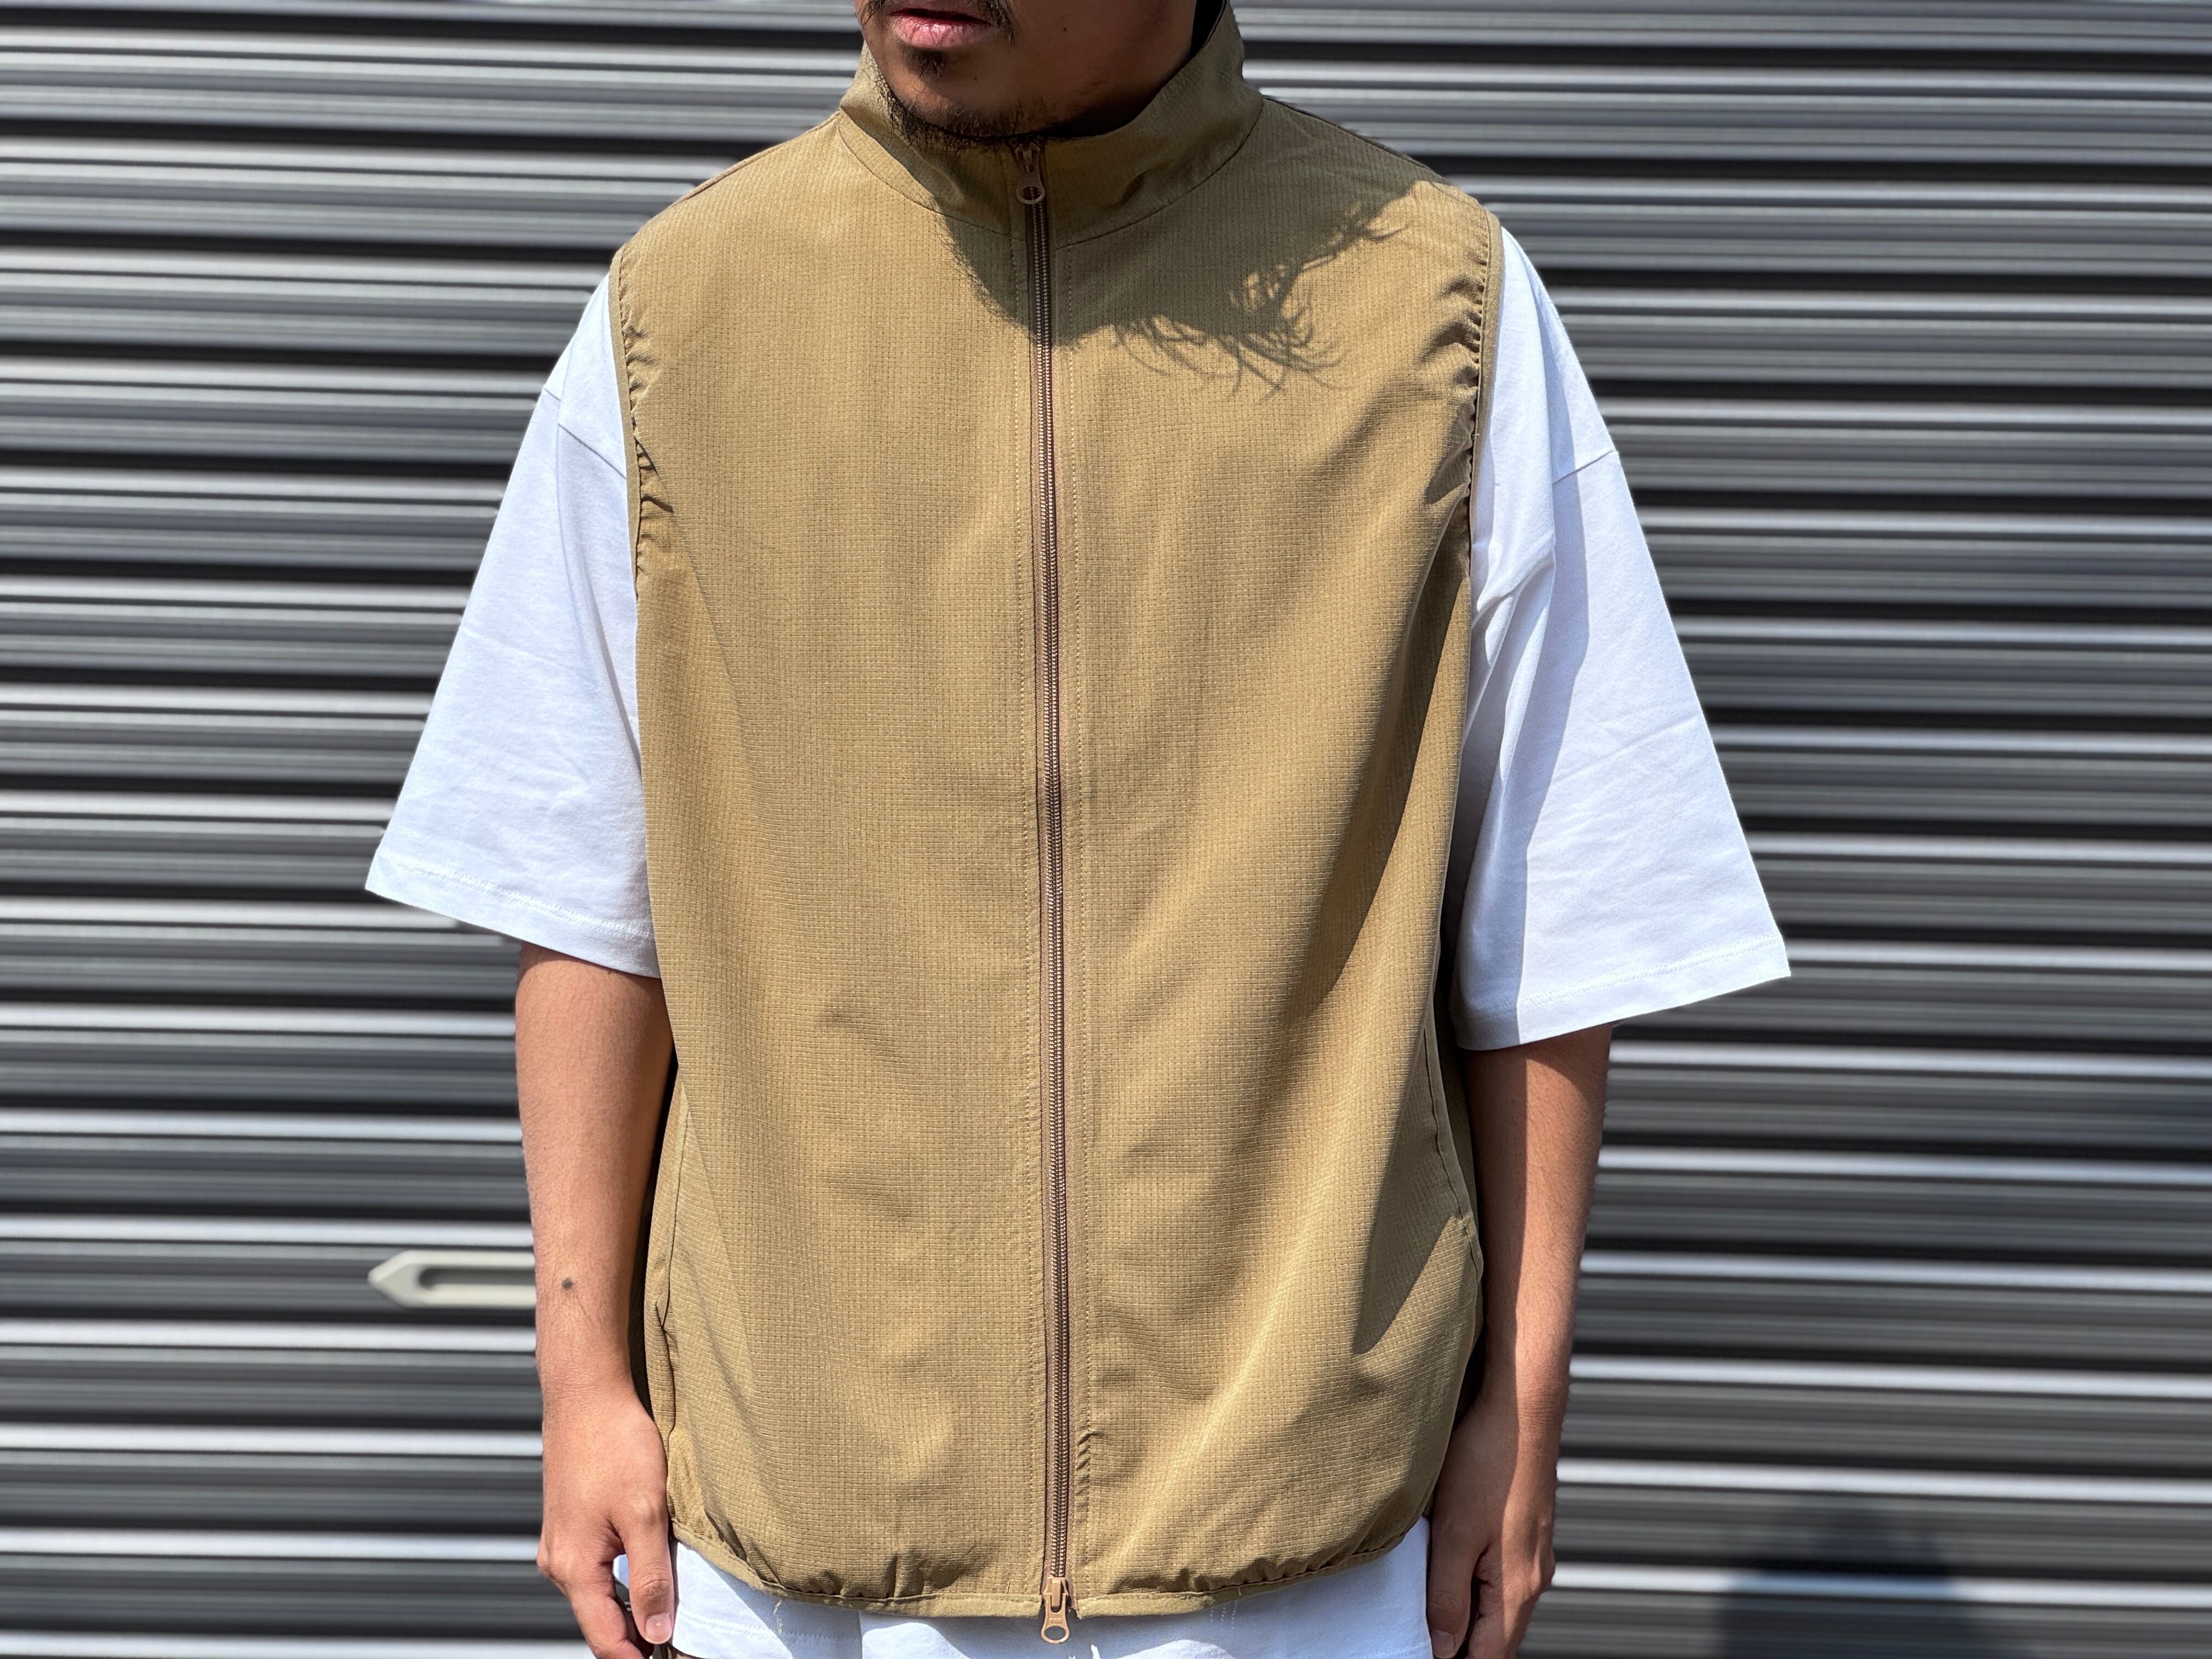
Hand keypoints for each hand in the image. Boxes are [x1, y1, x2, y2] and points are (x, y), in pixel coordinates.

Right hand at [537, 1382, 675, 1657]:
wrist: (586, 1394)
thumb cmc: (614, 1445)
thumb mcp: (645, 1514)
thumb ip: (651, 1577)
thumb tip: (659, 1633)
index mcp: (573, 1567)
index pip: (605, 1638)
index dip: (636, 1658)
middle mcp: (559, 1562)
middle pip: (599, 1619)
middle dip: (635, 1637)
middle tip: (676, 1643)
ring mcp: (561, 1542)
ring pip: (597, 1594)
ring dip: (629, 1607)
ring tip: (669, 1614)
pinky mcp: (570, 1524)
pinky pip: (595, 1568)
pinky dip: (620, 1581)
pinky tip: (648, 1574)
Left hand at [1424, 1391, 1560, 1658]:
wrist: (1521, 1410)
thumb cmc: (1488, 1464)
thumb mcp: (1454, 1534)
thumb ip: (1446, 1596)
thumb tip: (1441, 1648)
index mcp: (1518, 1588)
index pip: (1490, 1657)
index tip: (1419, 1652)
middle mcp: (1533, 1577)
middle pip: (1498, 1637)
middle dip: (1462, 1645)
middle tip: (1419, 1638)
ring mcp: (1532, 1554)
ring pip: (1499, 1608)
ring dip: (1468, 1616)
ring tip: (1428, 1612)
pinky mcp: (1525, 1532)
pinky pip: (1501, 1578)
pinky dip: (1475, 1588)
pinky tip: (1449, 1571)